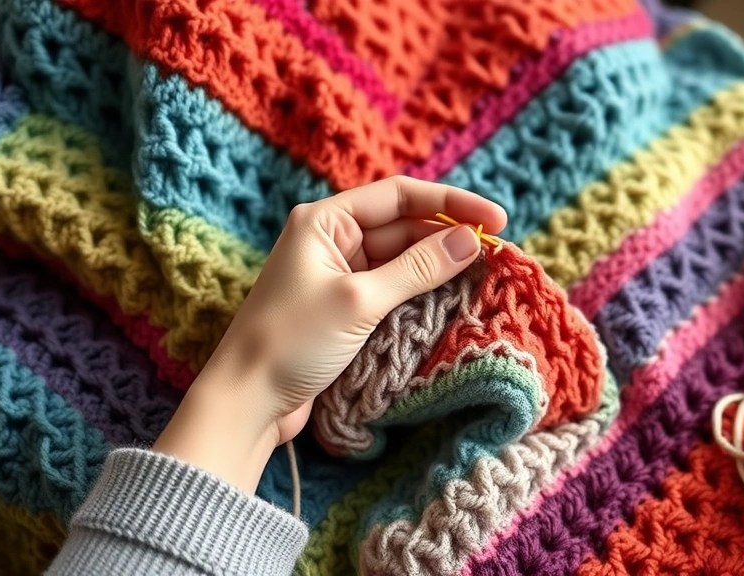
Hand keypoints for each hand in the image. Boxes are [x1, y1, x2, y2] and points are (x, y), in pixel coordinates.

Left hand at [153, 177, 506, 493]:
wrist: (246, 402)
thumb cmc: (290, 342)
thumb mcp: (360, 300)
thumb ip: (418, 268)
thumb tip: (471, 241)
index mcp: (325, 222)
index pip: (400, 196)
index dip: (452, 203)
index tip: (497, 219)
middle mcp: (332, 241)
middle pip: (404, 226)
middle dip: (449, 236)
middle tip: (497, 252)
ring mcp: (339, 275)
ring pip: (402, 259)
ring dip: (439, 266)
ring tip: (483, 274)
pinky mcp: (345, 308)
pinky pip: (393, 288)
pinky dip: (422, 292)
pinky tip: (452, 298)